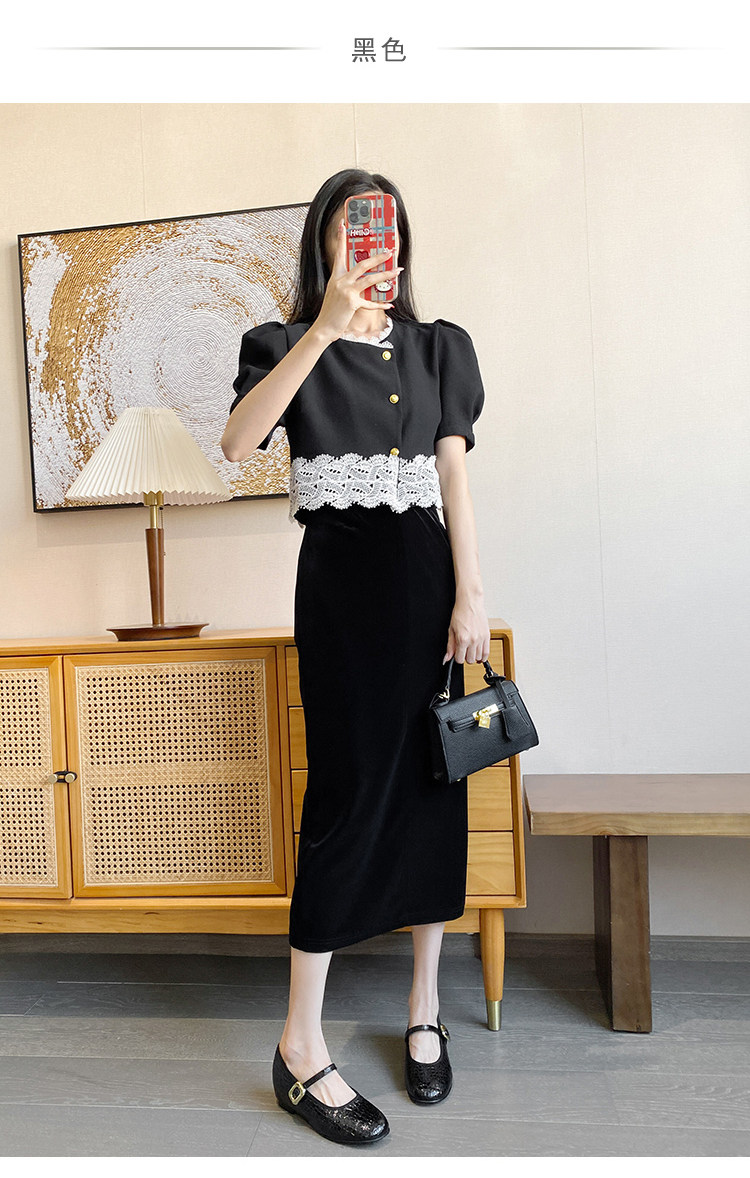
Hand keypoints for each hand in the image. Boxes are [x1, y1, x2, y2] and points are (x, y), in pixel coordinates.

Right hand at [313, 220, 402, 342]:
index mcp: (336, 276)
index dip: (341, 238)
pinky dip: (380, 304)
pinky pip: (370, 302)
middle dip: (378, 257)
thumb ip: (348, 284)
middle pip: (362, 264)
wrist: (323, 327)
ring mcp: (346, 291)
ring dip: (386, 274)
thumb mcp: (336, 293)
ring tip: (398, 271)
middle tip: (390, 251)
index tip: (343, 224)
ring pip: (370, 279)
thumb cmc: (331, 311)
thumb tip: (365, 280)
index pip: (339, 253)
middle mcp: (340, 281)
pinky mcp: (352, 303)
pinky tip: (389, 304)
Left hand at [443, 597, 490, 664]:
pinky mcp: (487, 636)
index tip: (457, 653)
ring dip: (474, 656)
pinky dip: (483, 656)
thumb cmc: (460, 613)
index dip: (457, 658)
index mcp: (462, 639)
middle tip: (463, 650)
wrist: (470, 603)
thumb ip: (450, 646)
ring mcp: (481, 639)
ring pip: (479, 658)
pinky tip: (479, 653)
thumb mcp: (451, 630)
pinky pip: (487, 653)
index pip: (460, 659)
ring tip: (471, 649)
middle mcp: (473, 640)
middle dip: (465, 657)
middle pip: (470, 660)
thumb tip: (447, 658)